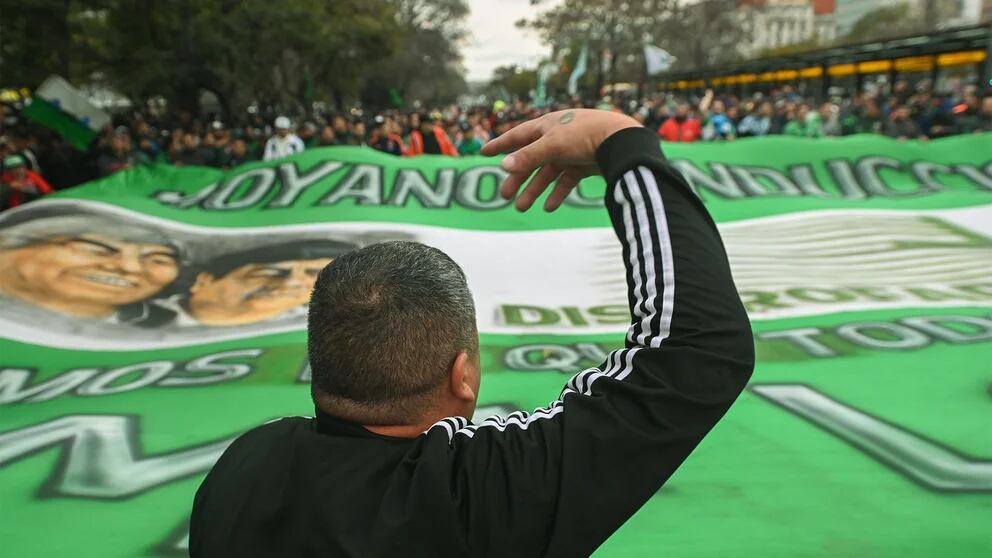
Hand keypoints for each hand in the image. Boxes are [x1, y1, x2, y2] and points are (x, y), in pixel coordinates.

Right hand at [481, 109, 639, 211]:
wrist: (621, 141)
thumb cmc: (584, 135)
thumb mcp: (552, 145)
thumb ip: (528, 156)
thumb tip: (504, 166)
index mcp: (547, 126)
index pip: (518, 136)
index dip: (501, 145)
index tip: (484, 153)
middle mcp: (557, 137)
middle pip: (531, 159)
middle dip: (518, 178)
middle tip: (505, 195)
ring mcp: (572, 151)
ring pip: (548, 173)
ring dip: (534, 190)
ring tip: (521, 208)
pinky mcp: (585, 164)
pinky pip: (566, 181)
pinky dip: (557, 193)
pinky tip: (549, 207)